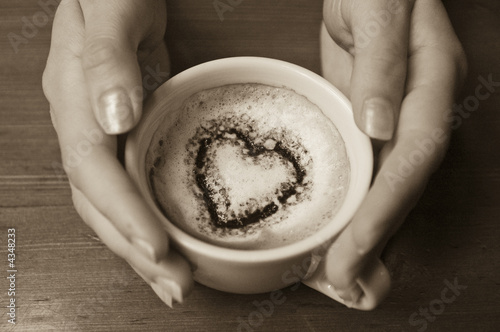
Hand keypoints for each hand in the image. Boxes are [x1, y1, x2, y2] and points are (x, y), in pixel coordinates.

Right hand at [43, 0, 192, 306]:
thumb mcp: (111, 11)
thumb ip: (107, 61)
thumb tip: (115, 119)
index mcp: (75, 101)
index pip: (93, 171)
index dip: (123, 213)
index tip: (157, 248)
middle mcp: (84, 128)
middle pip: (101, 203)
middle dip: (135, 249)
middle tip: (175, 286)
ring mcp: (102, 136)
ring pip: (114, 205)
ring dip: (142, 249)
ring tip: (174, 283)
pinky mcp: (125, 137)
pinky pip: (131, 189)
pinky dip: (148, 222)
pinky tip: (168, 245)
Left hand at [321, 0, 466, 308]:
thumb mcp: (376, 8)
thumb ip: (382, 62)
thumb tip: (378, 124)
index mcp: (430, 82)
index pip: (413, 156)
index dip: (385, 208)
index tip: (355, 249)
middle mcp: (420, 110)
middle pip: (404, 185)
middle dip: (376, 239)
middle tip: (344, 283)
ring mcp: (398, 119)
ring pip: (388, 188)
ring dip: (367, 235)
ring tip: (340, 278)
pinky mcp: (373, 122)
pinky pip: (369, 173)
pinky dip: (356, 209)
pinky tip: (339, 235)